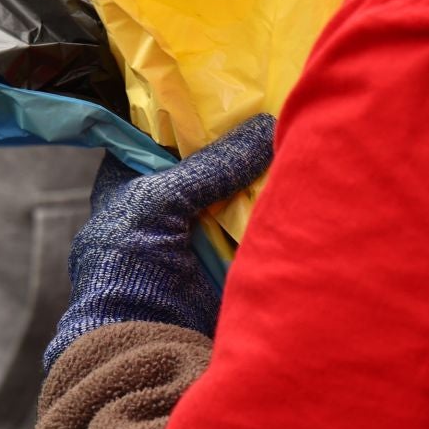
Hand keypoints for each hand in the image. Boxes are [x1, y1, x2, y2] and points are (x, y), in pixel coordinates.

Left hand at [44, 113, 275, 371]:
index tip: (232, 88)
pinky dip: (274, 207)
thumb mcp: (160, 200)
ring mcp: (200, 231)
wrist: (142, 340)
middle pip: (209, 161)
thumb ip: (210, 164)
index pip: (163, 135)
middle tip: (277, 103)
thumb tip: (263, 126)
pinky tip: (300, 178)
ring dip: (261, 172)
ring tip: (297, 132)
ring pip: (236, 190)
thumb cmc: (127, 265)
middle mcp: (165, 202)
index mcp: (130, 182)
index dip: (192, 114)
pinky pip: (255, 222)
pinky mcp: (230, 258)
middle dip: (238, 141)